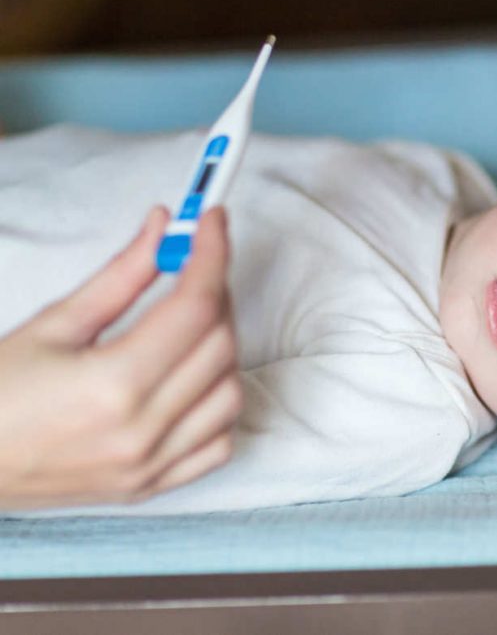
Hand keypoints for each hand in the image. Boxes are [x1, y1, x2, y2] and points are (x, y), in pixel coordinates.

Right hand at [0, 207, 242, 509]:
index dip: (212, 255)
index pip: (196, 308)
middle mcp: (141, 432)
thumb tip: (165, 228)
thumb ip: (121, 276)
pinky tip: (193, 381)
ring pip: (230, 394)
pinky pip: (217, 445)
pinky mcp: (149, 486)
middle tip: (192, 269)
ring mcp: (149, 467)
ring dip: (221, 350)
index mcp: (113, 386)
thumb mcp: (52, 325)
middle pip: (220, 345)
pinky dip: (218, 406)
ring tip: (188, 325)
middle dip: (216, 294)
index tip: (212, 223)